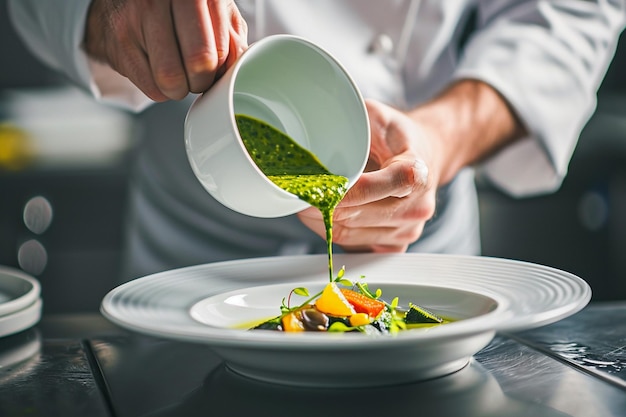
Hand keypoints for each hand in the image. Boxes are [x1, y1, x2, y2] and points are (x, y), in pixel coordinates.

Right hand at [83, 0, 247, 100]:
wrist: (125, 1)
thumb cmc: (179, 9)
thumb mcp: (214, 13)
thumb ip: (232, 38)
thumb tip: (240, 68)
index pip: (218, 50)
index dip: (220, 69)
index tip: (214, 67)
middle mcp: (161, 0)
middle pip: (196, 63)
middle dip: (201, 81)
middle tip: (198, 77)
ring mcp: (135, 19)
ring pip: (169, 79)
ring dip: (180, 89)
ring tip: (179, 75)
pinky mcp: (118, 42)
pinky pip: (150, 88)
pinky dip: (160, 90)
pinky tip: (159, 71)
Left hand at [297, 99, 440, 252]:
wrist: (429, 155)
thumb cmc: (399, 136)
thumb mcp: (378, 117)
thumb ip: (351, 128)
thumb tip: (315, 139)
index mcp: (416, 172)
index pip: (372, 188)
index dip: (340, 190)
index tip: (313, 185)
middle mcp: (416, 206)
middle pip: (355, 214)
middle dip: (320, 205)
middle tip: (296, 193)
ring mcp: (407, 230)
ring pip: (349, 234)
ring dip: (321, 221)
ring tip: (307, 202)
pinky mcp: (397, 245)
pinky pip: (355, 246)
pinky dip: (333, 232)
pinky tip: (325, 216)